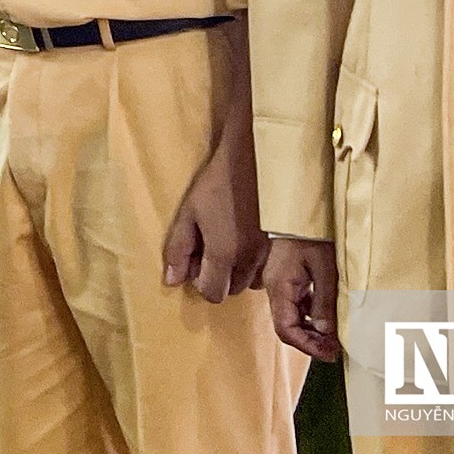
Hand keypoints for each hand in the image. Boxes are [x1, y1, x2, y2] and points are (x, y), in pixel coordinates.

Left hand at [162, 134, 267, 303]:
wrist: (253, 160)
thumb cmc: (217, 184)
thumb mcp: (188, 213)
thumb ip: (178, 249)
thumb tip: (171, 281)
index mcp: (224, 253)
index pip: (212, 293)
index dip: (200, 281)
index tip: (197, 260)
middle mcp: (250, 260)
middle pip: (232, 290)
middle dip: (220, 277)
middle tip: (212, 248)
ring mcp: (270, 253)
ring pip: (252, 282)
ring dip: (239, 272)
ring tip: (231, 243)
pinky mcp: (282, 245)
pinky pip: (267, 269)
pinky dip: (256, 264)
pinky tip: (248, 241)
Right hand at [265, 238, 342, 361]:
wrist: (301, 213)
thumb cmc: (312, 236)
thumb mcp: (324, 269)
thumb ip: (324, 301)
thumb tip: (326, 331)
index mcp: (279, 287)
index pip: (285, 328)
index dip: (306, 345)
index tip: (329, 353)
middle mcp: (275, 289)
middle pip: (287, 327)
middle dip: (310, 341)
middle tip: (335, 349)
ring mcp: (279, 285)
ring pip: (292, 318)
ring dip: (311, 331)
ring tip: (334, 337)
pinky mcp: (287, 281)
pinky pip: (296, 306)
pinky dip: (311, 317)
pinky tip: (326, 318)